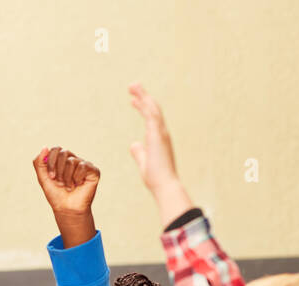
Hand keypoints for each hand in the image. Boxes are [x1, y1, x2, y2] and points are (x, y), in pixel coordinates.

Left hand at [33, 147, 99, 216]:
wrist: (67, 209)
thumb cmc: (56, 195)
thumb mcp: (43, 178)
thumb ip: (39, 163)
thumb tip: (45, 147)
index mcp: (62, 160)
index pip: (55, 150)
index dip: (51, 162)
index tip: (51, 177)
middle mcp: (73, 160)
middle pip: (63, 153)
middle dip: (58, 170)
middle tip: (60, 183)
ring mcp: (84, 165)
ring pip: (72, 161)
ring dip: (67, 177)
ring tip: (69, 186)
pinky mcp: (93, 171)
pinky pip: (82, 166)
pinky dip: (77, 178)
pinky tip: (78, 185)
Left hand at [127, 82, 191, 224]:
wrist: (164, 186)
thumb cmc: (156, 178)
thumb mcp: (144, 162)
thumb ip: (139, 152)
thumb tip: (134, 145)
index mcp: (158, 139)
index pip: (151, 118)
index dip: (142, 107)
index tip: (133, 100)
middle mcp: (162, 133)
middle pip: (152, 109)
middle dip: (143, 96)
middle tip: (133, 85)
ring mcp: (161, 134)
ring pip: (152, 109)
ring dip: (143, 96)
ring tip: (133, 86)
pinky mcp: (158, 136)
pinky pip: (152, 117)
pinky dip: (145, 106)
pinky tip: (137, 99)